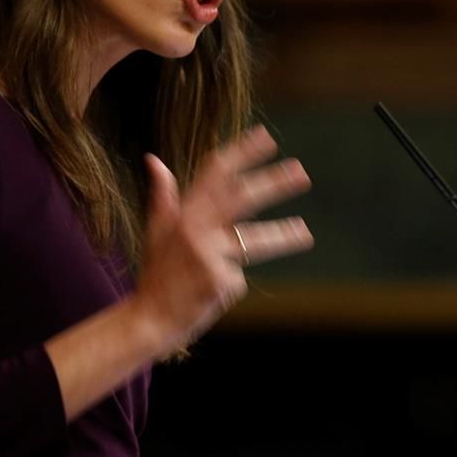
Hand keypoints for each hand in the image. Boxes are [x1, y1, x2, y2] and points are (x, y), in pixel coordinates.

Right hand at [131, 127, 313, 352]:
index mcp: (183, 214)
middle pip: (241, 198)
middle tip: (302, 173)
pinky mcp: (219, 281)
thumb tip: (154, 160)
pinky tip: (218, 293)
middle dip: (273, 184)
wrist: (150, 319)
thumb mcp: (156, 231)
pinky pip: (239, 277)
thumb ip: (163, 196)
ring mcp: (207, 255)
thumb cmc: (157, 274)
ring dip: (283, 235)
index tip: (265, 137)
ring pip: (254, 240)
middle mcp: (194, 230)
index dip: (241, 153)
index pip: (214, 173)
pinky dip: (234, 283)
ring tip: (306, 233)